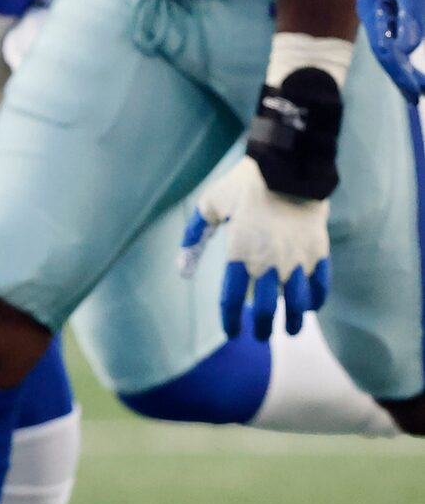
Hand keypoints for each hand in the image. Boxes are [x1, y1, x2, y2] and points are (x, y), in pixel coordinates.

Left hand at [183, 154, 331, 340]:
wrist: (289, 166)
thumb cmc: (244, 185)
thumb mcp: (210, 205)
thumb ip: (194, 235)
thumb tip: (181, 268)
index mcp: (239, 253)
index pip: (230, 299)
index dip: (230, 321)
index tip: (231, 333)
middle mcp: (268, 262)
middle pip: (265, 308)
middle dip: (261, 327)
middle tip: (259, 336)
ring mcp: (297, 258)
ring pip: (298, 303)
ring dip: (294, 321)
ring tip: (290, 330)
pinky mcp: (319, 251)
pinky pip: (321, 284)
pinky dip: (316, 299)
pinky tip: (311, 306)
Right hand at [360, 0, 424, 100]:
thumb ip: (411, 19)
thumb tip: (405, 50)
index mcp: (371, 6)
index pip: (384, 48)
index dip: (399, 72)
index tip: (414, 92)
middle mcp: (376, 9)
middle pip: (387, 48)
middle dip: (403, 71)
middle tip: (416, 92)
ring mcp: (387, 5)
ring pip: (397, 40)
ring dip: (408, 60)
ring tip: (418, 79)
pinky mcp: (399, 2)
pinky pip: (404, 28)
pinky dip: (410, 40)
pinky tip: (418, 56)